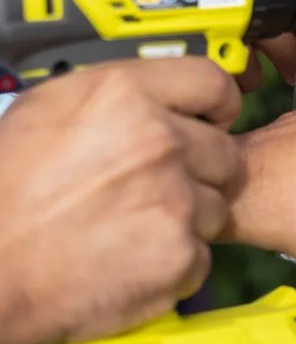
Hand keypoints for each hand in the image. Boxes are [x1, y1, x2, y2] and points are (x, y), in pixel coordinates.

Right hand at [0, 58, 240, 343]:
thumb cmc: (8, 188)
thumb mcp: (53, 106)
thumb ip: (123, 92)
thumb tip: (164, 94)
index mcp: (127, 95)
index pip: (215, 83)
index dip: (216, 105)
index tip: (211, 120)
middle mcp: (159, 142)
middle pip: (226, 150)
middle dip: (201, 168)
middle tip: (161, 183)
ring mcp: (174, 200)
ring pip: (217, 204)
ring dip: (189, 216)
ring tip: (138, 223)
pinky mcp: (179, 255)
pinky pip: (203, 253)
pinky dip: (177, 259)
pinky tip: (136, 256)